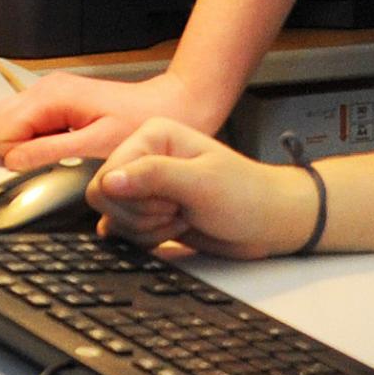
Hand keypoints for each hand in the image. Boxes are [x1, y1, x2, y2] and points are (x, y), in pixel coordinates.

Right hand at [0, 67, 230, 171]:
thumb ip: (49, 150)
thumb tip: (11, 160)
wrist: (171, 107)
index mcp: (50, 97)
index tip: (36, 170)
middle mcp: (44, 90)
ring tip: (54, 157)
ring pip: (5, 124)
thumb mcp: (96, 144)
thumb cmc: (140, 123)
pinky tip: (61, 149)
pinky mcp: (56, 103)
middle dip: (9, 150)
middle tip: (44, 164)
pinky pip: (25, 125)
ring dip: (21, 146)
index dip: (11, 157)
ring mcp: (48, 94)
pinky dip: (34, 141)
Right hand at [90, 121, 323, 259]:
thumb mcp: (200, 183)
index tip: (171, 200)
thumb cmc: (245, 196)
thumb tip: (108, 181)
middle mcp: (145, 157)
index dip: (135, 198)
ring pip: (113, 217)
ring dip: (147, 229)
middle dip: (142, 215)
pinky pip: (123, 230)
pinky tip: (171, 230)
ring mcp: (146, 186)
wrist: (268, 222)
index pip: (107, 175)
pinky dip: (144, 238)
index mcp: (152, 136)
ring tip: (181, 216)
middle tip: (178, 208)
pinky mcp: (149, 211)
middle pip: (105, 197)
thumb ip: (152, 178)